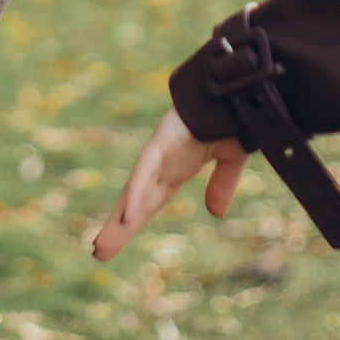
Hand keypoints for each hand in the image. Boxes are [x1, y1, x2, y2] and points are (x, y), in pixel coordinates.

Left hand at [89, 108, 246, 260]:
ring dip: (120, 218)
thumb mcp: (230, 159)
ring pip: (135, 189)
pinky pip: (148, 168)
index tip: (114, 244)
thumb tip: (215, 213)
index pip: (149, 200)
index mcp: (175, 167)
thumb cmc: (233, 115)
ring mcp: (161, 149)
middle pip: (135, 200)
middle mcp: (162, 161)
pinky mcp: (164, 138)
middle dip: (118, 227)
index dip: (133, 221)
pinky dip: (140, 191)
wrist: (240, 87)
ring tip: (103, 245)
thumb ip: (222, 184)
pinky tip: (128, 216)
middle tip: (99, 252)